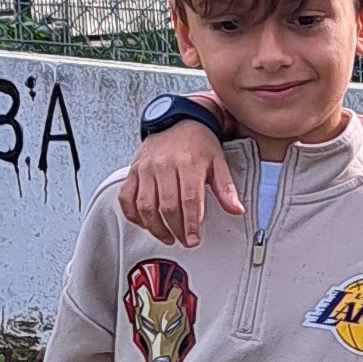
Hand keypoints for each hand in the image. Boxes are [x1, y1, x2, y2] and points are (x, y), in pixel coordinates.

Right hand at [117, 122, 240, 244]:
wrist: (178, 120)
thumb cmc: (198, 143)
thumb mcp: (218, 162)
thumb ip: (226, 188)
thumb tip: (236, 210)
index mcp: (188, 164)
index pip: (189, 200)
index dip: (190, 224)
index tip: (194, 239)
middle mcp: (164, 166)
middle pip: (167, 206)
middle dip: (176, 229)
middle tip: (185, 241)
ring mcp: (145, 169)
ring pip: (145, 205)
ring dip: (155, 227)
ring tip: (167, 236)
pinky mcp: (133, 171)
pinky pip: (126, 197)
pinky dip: (132, 214)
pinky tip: (145, 223)